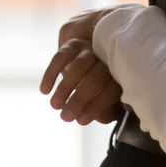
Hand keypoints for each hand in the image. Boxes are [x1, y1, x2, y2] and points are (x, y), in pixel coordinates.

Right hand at [39, 9, 123, 124]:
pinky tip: (44, 90)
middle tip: (65, 117)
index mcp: (121, 75)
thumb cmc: (103, 86)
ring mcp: (91, 50)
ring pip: (80, 66)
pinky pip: (61, 56)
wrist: (96, 57)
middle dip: (80, 99)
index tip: (81, 121)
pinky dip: (51, 73)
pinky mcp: (74, 45)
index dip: (96, 106)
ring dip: (66, 87)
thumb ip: (106, 110)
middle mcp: (108, 60)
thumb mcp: (108, 99)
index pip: (111, 90)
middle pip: (96, 78)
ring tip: (54, 106)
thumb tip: (100, 117)